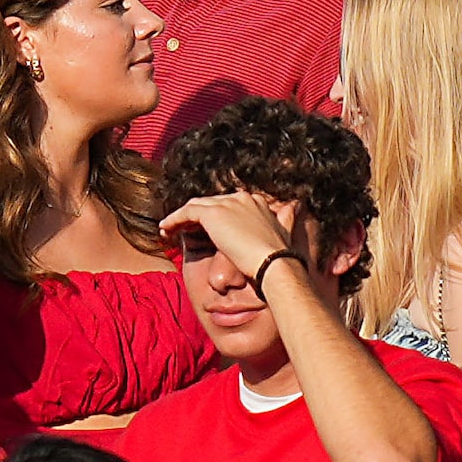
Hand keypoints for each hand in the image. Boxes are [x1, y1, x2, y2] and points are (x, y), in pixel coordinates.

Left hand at [162, 189, 297, 272]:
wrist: (273, 263)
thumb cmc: (280, 256)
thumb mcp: (285, 232)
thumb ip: (287, 218)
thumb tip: (295, 207)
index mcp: (255, 201)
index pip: (226, 204)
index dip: (213, 216)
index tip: (204, 228)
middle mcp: (240, 198)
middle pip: (210, 203)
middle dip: (195, 216)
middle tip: (182, 229)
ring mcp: (226, 204)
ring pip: (195, 206)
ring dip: (180, 217)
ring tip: (169, 230)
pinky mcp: (213, 214)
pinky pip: (186, 212)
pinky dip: (174, 219)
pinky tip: (166, 230)